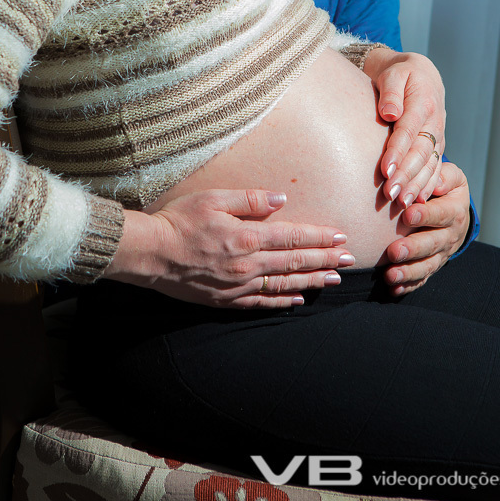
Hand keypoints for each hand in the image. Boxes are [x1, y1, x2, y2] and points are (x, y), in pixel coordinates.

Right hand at [104, 189, 353, 307]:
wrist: (150, 254)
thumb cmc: (179, 221)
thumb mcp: (213, 198)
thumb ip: (250, 200)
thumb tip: (282, 200)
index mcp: (247, 237)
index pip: (293, 237)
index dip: (319, 237)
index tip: (340, 237)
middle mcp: (248, 264)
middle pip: (295, 262)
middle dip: (325, 260)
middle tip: (348, 260)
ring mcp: (239, 286)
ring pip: (284, 284)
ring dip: (312, 281)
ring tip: (334, 279)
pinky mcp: (227, 300)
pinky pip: (262, 302)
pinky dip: (284, 300)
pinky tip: (298, 299)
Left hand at [363, 47, 444, 208]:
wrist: (421, 74)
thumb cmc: (400, 74)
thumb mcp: (393, 74)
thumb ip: (391, 93)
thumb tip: (389, 113)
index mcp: (423, 103)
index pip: (408, 131)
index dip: (397, 152)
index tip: (384, 170)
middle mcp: (434, 123)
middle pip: (420, 153)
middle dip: (406, 176)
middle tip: (391, 194)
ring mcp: (438, 136)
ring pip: (430, 165)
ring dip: (417, 186)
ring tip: (402, 204)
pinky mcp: (437, 146)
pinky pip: (435, 169)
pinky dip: (428, 187)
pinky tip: (419, 203)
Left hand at [382, 162, 470, 295]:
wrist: (455, 211)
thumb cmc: (445, 189)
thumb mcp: (452, 177)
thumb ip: (444, 176)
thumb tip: (435, 182)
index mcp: (455, 211)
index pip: (441, 214)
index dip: (426, 215)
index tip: (407, 215)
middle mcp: (449, 235)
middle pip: (432, 244)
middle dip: (413, 249)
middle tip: (394, 251)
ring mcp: (441, 254)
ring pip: (426, 266)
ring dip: (408, 272)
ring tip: (390, 275)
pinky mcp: (431, 265)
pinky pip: (422, 279)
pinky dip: (408, 285)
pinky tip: (393, 288)